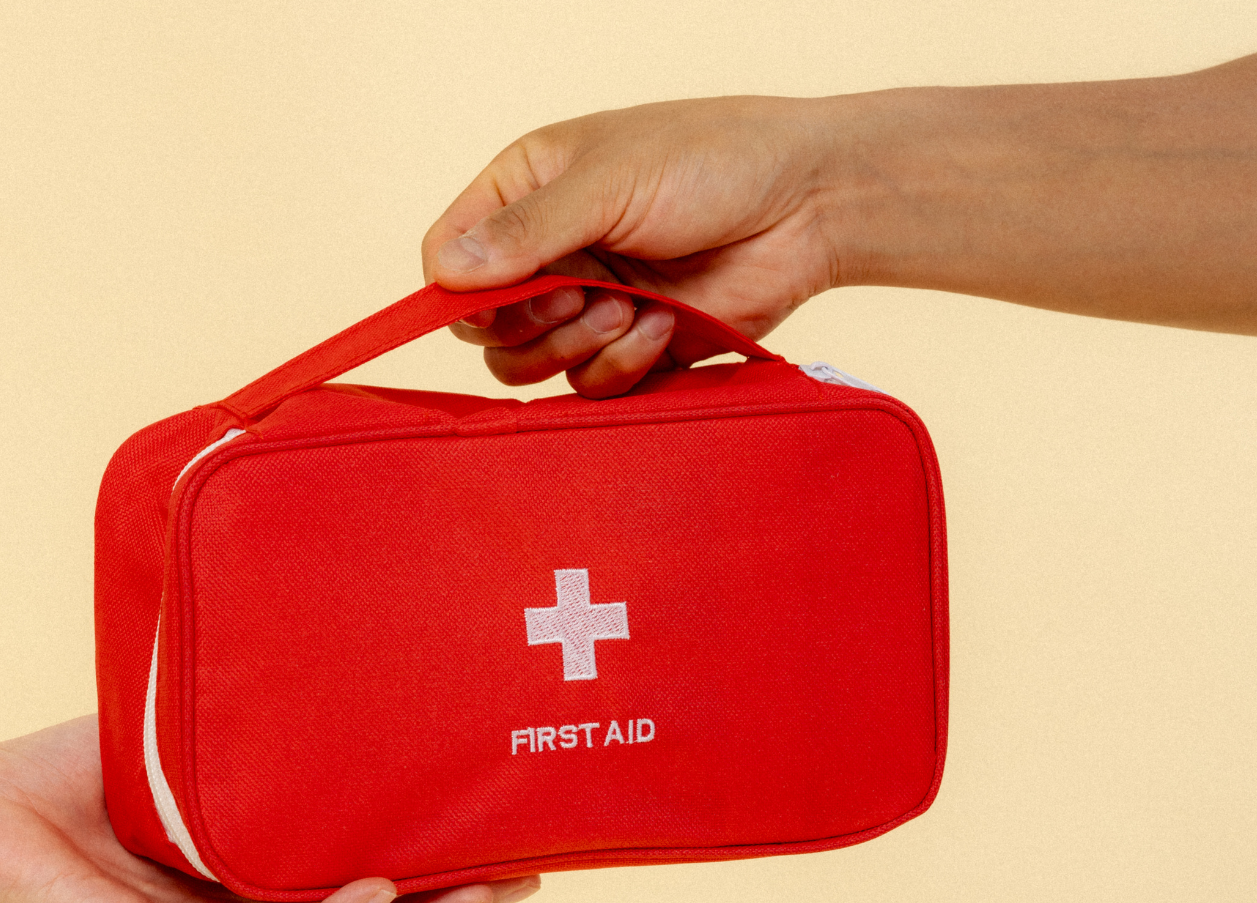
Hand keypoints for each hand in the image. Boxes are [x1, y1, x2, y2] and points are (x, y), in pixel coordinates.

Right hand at [421, 96, 843, 397]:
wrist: (809, 204)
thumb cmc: (713, 162)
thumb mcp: (609, 182)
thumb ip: (527, 231)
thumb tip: (446, 273)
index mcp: (525, 194)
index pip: (449, 258)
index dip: (460, 292)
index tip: (498, 298)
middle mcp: (548, 253)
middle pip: (484, 328)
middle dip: (529, 324)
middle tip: (578, 295)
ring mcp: (587, 304)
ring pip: (531, 367)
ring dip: (576, 347)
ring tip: (630, 307)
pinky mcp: (629, 348)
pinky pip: (591, 387)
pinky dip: (621, 365)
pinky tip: (664, 324)